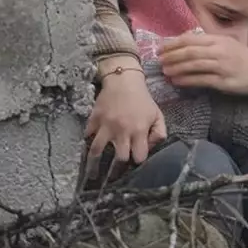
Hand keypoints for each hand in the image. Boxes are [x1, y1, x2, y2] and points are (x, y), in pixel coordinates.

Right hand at [84, 58, 166, 179]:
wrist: (123, 81)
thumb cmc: (142, 100)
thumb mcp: (157, 115)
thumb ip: (159, 133)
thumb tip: (150, 147)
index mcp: (139, 131)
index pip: (139, 157)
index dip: (138, 159)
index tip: (136, 157)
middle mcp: (122, 131)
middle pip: (119, 158)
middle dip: (120, 163)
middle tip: (117, 163)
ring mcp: (106, 125)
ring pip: (97, 150)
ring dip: (97, 159)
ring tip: (96, 167)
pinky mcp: (94, 119)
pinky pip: (87, 135)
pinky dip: (88, 139)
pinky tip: (91, 142)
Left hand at [159, 33, 247, 94]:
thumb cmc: (242, 57)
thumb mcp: (225, 43)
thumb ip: (206, 42)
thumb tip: (183, 40)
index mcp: (218, 40)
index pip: (190, 39)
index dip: (173, 44)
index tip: (160, 49)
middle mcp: (218, 51)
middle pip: (189, 52)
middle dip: (171, 56)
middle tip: (159, 61)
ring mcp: (221, 66)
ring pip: (193, 66)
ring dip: (176, 68)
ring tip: (165, 72)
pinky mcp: (223, 82)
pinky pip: (200, 80)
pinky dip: (186, 80)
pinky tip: (177, 81)